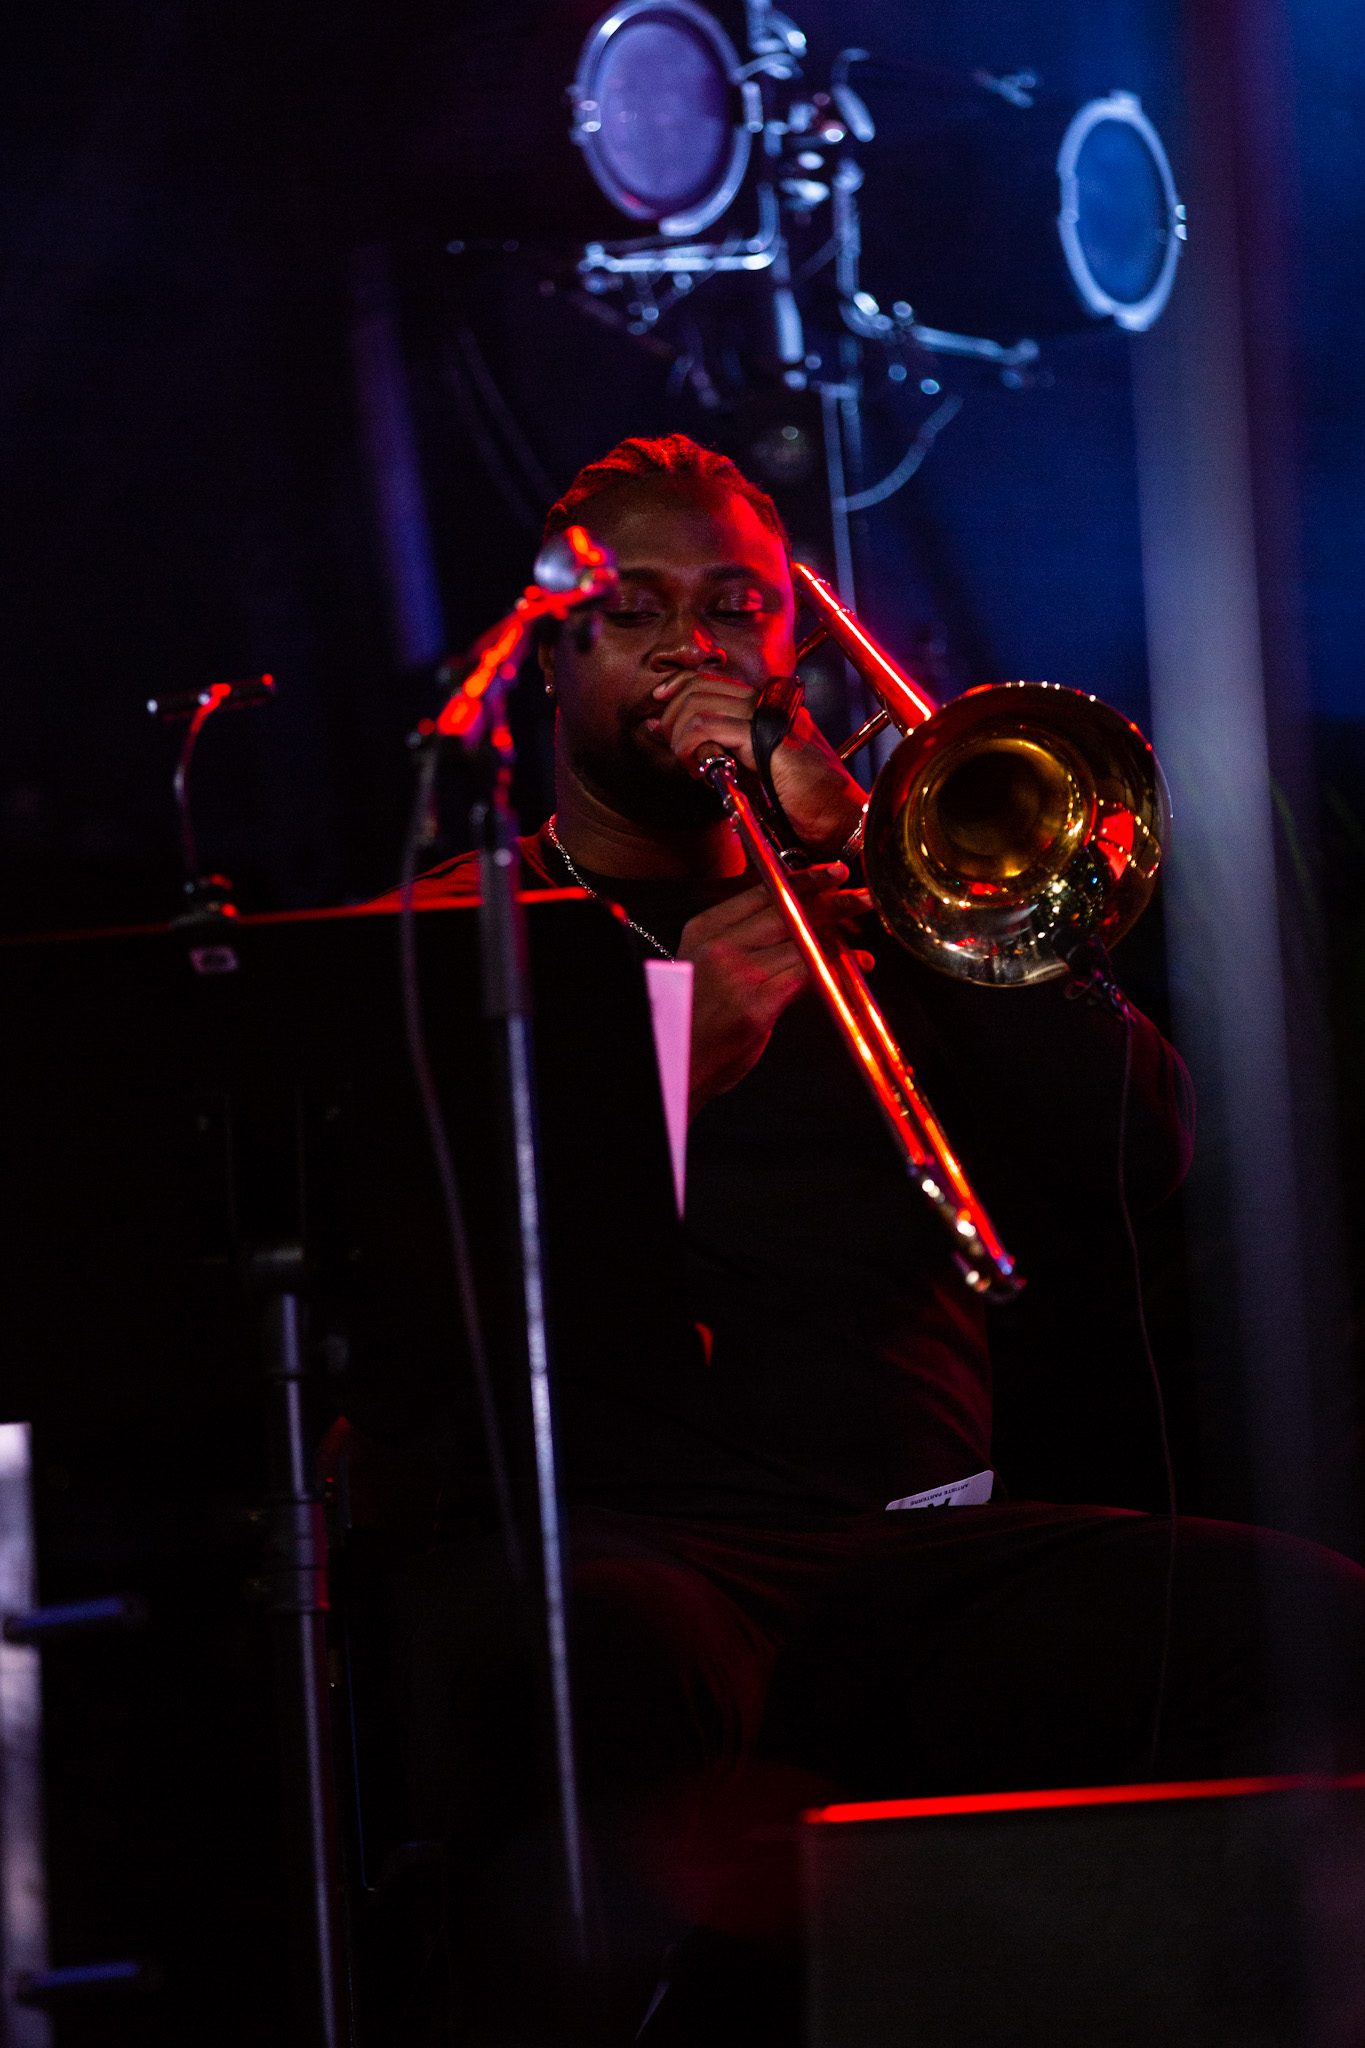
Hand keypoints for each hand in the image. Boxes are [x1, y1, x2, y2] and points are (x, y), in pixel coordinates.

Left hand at [649, 671, 867, 856]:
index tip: (660, 711)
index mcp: (768, 704)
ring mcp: (770, 717)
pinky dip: (692, 747)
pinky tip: (701, 771)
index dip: (677, 688)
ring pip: (698, 705)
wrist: (843, 820)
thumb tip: (664, 728)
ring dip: (680, 737)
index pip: (710, 678)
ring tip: (691, 765)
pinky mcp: (766, 739)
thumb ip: (714, 747)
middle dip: (672, 718)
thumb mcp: (751, 770)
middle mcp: (769, 702)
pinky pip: (709, 728)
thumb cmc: (803, 804)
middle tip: (678, 753)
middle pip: (698, 686)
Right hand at [678, 864, 872, 1114]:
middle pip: (786, 911)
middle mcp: (719, 946)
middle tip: (863, 897)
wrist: (677, 1066)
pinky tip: (857, 965)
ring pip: (802, 941)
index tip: (831, 873)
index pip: (762, 891)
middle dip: (831, 901)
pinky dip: (836, 967)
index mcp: (704, 929)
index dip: (802, 879)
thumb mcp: (708, 966)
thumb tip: (802, 920)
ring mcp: (738, 975)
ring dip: (839, 938)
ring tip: (863, 938)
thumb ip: (746, 940)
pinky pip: (807, 974)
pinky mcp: (757, 1006)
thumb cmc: (696, 1019)